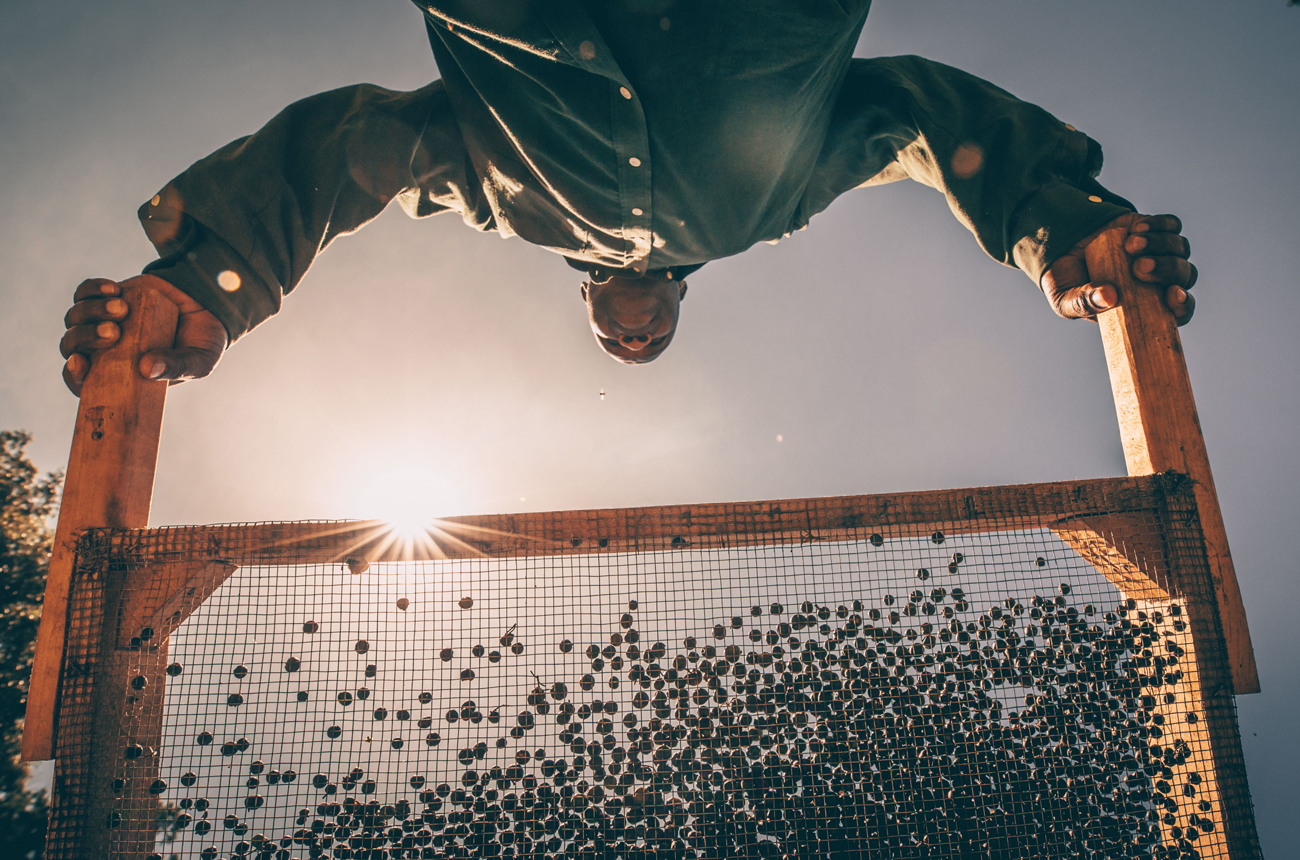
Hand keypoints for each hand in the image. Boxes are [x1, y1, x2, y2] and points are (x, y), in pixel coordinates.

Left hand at [60, 274, 227, 395]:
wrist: (210, 304)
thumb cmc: (203, 342)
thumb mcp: (199, 361)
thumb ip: (178, 367)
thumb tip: (147, 370)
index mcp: (120, 374)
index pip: (82, 381)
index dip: (73, 376)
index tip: (80, 363)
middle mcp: (105, 350)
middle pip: (71, 346)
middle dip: (85, 338)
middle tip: (113, 332)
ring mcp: (102, 321)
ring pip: (74, 318)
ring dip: (90, 312)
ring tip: (122, 307)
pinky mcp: (106, 296)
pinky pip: (84, 292)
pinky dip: (93, 290)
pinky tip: (115, 290)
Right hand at [1041, 212, 1195, 325]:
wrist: (1059, 244)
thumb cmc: (1066, 280)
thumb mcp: (1065, 299)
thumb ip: (1083, 303)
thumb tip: (1110, 297)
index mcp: (1146, 305)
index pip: (1180, 310)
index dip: (1184, 305)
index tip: (1172, 295)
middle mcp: (1160, 280)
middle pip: (1185, 275)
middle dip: (1167, 270)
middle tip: (1140, 267)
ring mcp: (1160, 252)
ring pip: (1180, 249)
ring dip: (1161, 245)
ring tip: (1130, 244)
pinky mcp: (1155, 228)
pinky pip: (1172, 225)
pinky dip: (1159, 225)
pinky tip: (1137, 229)